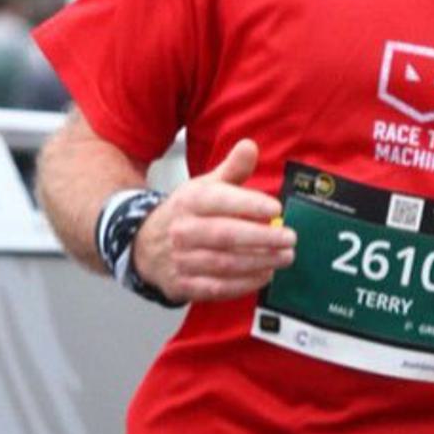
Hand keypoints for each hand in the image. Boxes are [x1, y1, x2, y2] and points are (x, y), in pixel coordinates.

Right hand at [131, 140, 294, 301]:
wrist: (144, 245)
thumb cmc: (186, 213)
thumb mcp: (204, 187)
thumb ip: (231, 169)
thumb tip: (250, 145)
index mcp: (190, 201)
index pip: (220, 201)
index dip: (249, 205)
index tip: (276, 209)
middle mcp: (184, 230)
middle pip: (225, 235)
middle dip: (262, 238)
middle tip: (289, 238)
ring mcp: (182, 259)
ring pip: (224, 263)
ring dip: (259, 262)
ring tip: (285, 257)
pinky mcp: (183, 284)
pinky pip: (217, 288)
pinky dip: (244, 284)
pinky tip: (265, 275)